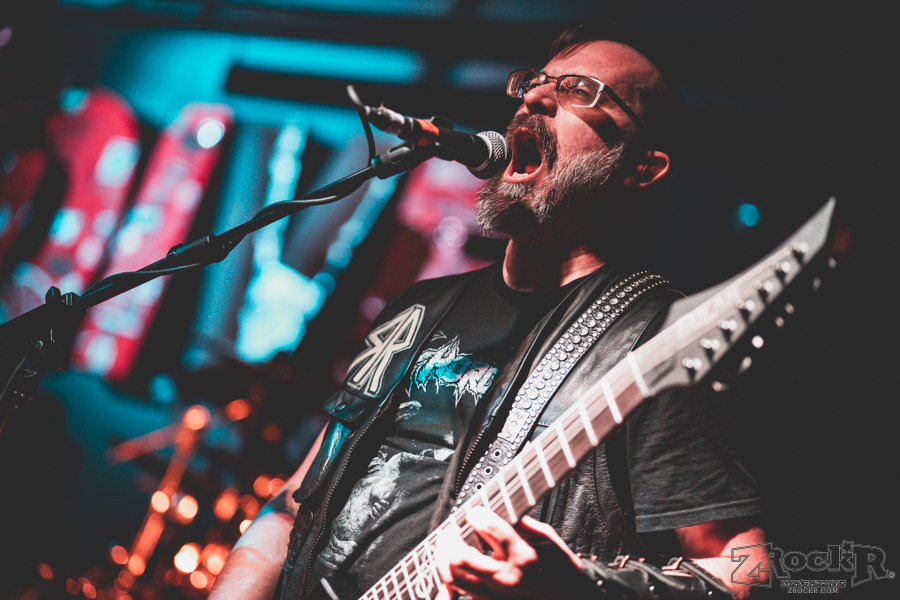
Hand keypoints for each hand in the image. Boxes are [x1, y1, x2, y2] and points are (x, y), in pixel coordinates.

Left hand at [434, 506, 582, 599]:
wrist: (569, 599)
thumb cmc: (561, 573)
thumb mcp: (549, 541)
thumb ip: (523, 524)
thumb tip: (503, 511)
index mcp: (523, 556)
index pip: (489, 528)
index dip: (476, 514)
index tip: (474, 512)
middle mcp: (506, 577)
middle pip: (461, 556)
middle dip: (450, 538)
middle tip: (452, 530)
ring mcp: (495, 595)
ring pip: (454, 578)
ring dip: (443, 559)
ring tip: (446, 548)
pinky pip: (460, 595)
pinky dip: (449, 583)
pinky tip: (449, 571)